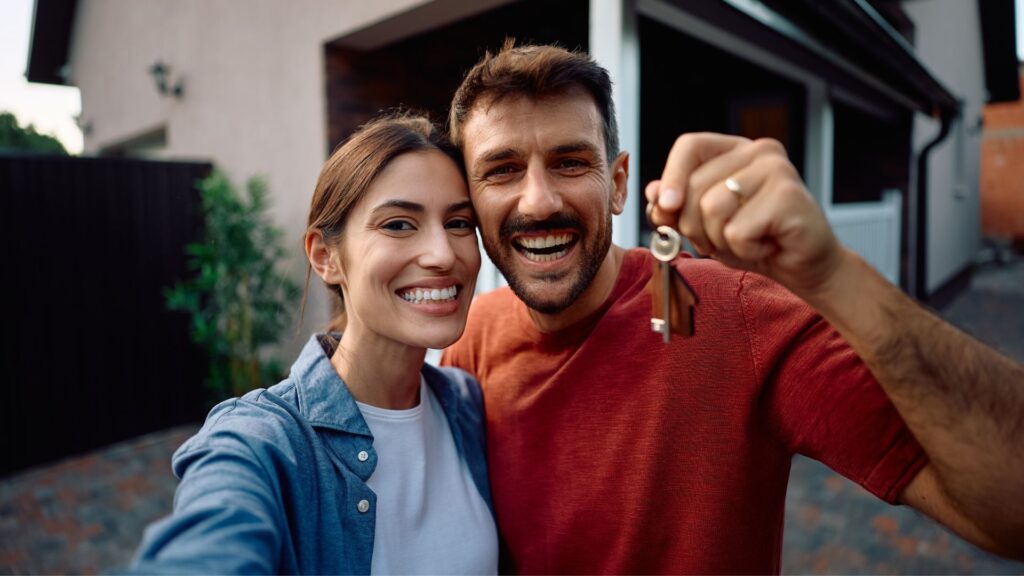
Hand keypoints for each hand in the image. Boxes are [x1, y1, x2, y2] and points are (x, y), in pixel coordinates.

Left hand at [645, 132, 844, 295]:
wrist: (803, 266)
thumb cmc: (754, 241)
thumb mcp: (705, 224)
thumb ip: (678, 206)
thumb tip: (653, 192)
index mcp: (734, 150)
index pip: (690, 145)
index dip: (670, 176)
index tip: (665, 207)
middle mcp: (758, 151)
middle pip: (694, 185)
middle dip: (695, 226)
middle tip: (722, 238)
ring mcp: (776, 170)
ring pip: (712, 208)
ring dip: (720, 239)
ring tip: (747, 241)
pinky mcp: (788, 196)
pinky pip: (737, 231)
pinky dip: (744, 250)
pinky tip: (766, 245)